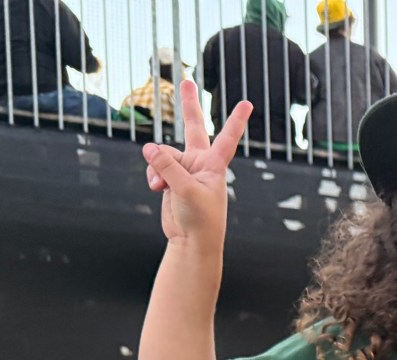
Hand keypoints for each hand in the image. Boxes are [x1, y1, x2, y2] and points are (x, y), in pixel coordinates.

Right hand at [141, 79, 251, 243]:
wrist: (192, 241)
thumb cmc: (201, 219)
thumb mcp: (186, 191)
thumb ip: (168, 168)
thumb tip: (149, 148)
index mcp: (214, 165)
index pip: (227, 137)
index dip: (236, 120)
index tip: (248, 103)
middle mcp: (200, 163)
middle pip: (192, 127)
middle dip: (189, 106)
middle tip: (186, 80)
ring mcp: (185, 170)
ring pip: (162, 155)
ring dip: (157, 168)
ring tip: (160, 186)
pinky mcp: (171, 178)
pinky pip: (155, 167)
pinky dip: (152, 176)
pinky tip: (155, 188)